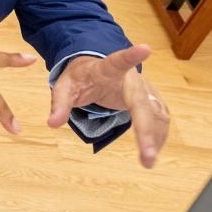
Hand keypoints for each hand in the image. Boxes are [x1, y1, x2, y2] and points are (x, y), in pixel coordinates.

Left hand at [47, 44, 169, 168]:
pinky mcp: (152, 101)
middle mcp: (132, 78)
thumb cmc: (81, 78)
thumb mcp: (64, 88)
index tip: (145, 49)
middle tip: (147, 154)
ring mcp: (145, 89)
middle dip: (146, 129)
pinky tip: (151, 154)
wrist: (95, 71)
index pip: (120, 61)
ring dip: (155, 138)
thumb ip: (59, 104)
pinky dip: (157, 137)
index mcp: (108, 69)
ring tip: (148, 162)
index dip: (132, 55)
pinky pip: (159, 120)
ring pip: (156, 114)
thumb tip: (52, 123)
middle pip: (143, 103)